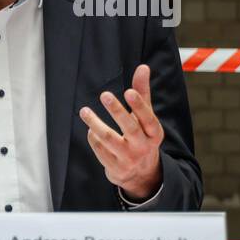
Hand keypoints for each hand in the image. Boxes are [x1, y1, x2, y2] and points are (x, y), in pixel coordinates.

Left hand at [79, 63, 163, 200]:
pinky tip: (90, 129)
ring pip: (109, 139)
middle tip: (104, 95)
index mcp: (154, 133)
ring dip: (94, 123)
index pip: (148, 119)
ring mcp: (129, 158)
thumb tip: (143, 67)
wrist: (141, 173)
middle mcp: (143, 146)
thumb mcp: (146, 117)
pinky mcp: (115, 167)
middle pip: (129, 128)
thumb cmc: (142, 136)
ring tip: (84, 111)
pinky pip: (99, 149)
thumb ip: (143, 93)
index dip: (139, 106)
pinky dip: (93, 137)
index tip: (128, 91)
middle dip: (116, 111)